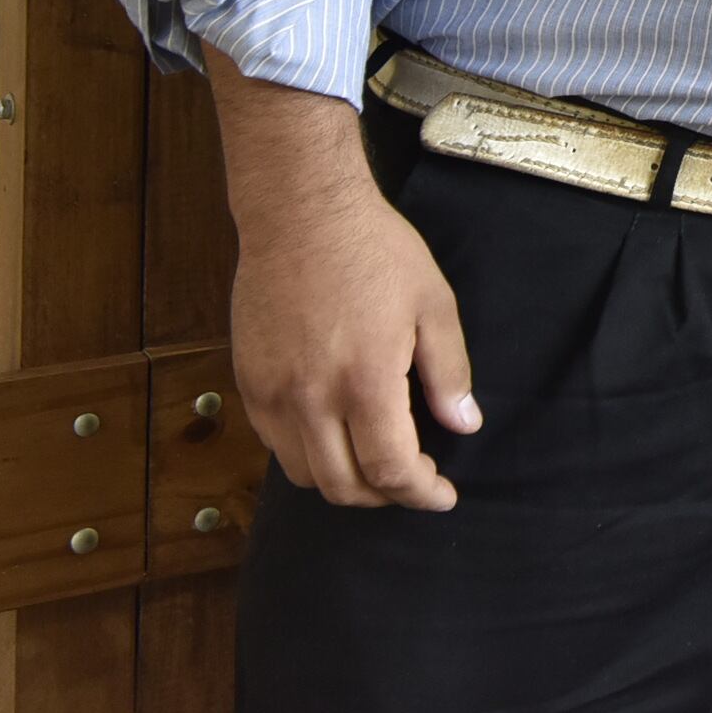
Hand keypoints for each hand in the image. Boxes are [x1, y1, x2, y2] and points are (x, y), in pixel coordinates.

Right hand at [227, 178, 476, 511]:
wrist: (301, 215)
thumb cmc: (376, 252)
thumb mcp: (433, 305)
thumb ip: (449, 372)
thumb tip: (464, 424)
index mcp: (365, 381)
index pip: (391, 470)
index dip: (421, 493)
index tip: (443, 495)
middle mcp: (312, 398)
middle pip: (343, 487)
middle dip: (385, 497)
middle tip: (415, 482)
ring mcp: (273, 393)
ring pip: (304, 473)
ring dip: (344, 481)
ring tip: (377, 461)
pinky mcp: (248, 382)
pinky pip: (275, 444)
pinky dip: (309, 455)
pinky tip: (336, 433)